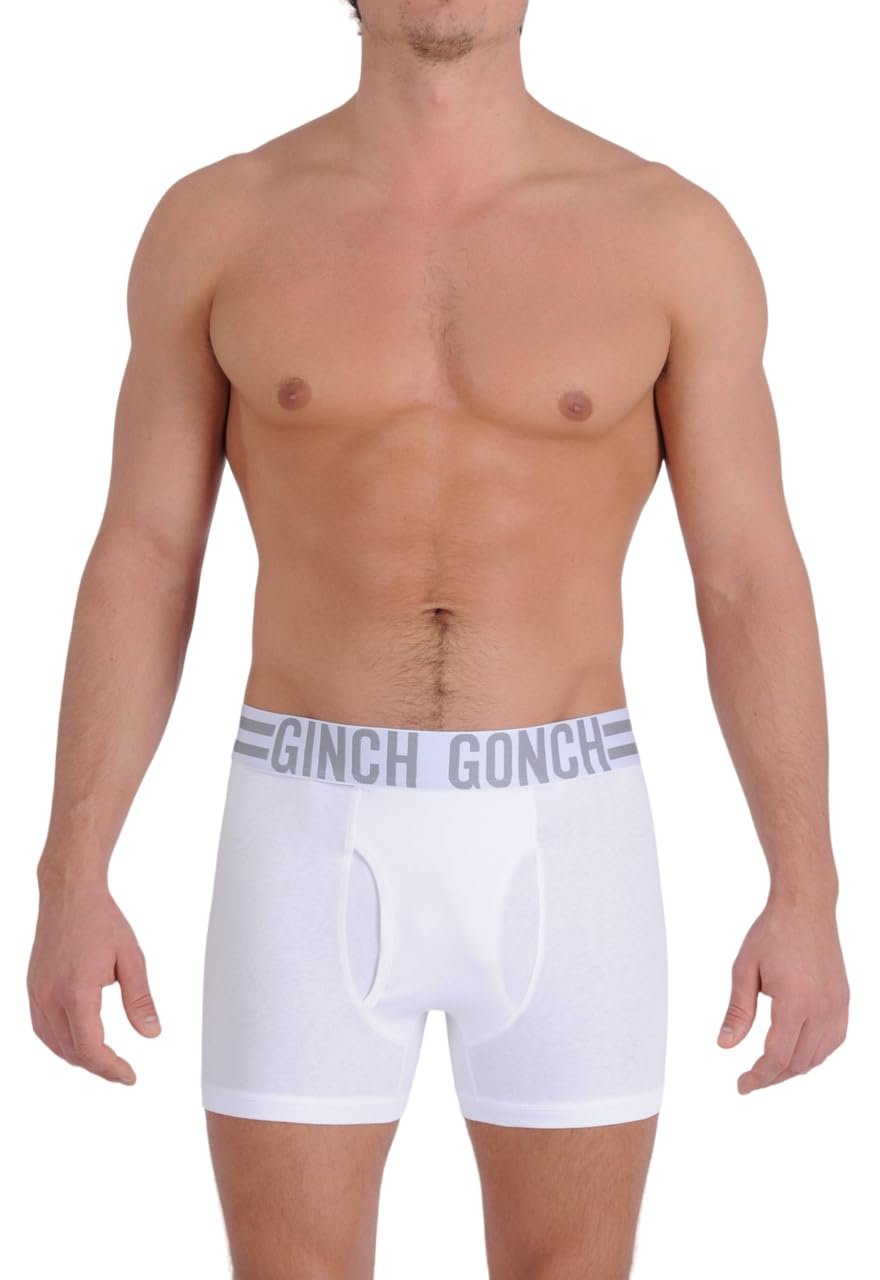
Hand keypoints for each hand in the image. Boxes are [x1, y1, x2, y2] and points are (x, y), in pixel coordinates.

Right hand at [27, 873, 160, 1084]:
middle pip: (71, 1051)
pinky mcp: (32, 988)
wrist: (69, 895)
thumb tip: (152, 1034)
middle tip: (123, 1070)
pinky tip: (79, 1042)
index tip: (130, 1076)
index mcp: (76, 991)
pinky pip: (43, 1029)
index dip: (110, 1068)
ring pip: (54, 1044)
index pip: (90, 1047)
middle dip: (98, 1066)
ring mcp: (37, 993)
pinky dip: (62, 1043)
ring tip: (105, 1060)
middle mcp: (50, 997)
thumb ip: (140, 999)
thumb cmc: (102, 921)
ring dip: (79, 1057)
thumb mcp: (132, 958)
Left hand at [717, 891, 848, 1092]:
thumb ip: (738, 1011)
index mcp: (795, 1001)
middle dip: (773, 1077)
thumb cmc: (773, 933)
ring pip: (818, 1057)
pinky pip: (833, 1041)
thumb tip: (725, 1045)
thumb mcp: (744, 969)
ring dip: (793, 1068)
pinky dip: (814, 1054)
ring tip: (769, 1067)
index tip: (742, 1085)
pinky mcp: (843, 1001)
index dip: (759, 1077)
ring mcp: (837, 1006)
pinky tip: (796, 1051)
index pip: (778, 1056)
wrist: (805, 907)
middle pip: (798, 1063)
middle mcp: (822, 1008)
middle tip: (750, 1079)